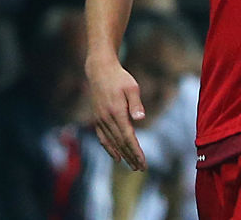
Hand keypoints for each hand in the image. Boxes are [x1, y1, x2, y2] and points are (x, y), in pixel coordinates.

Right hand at [86, 55, 147, 170]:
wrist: (99, 71)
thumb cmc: (119, 78)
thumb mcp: (132, 87)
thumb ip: (135, 103)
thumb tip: (140, 117)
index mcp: (116, 112)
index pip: (128, 137)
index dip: (135, 151)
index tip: (143, 162)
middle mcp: (107, 119)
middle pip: (120, 143)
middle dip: (131, 157)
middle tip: (141, 168)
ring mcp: (100, 120)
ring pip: (111, 142)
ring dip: (122, 155)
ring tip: (132, 165)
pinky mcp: (97, 118)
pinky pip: (103, 138)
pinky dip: (109, 148)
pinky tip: (116, 156)